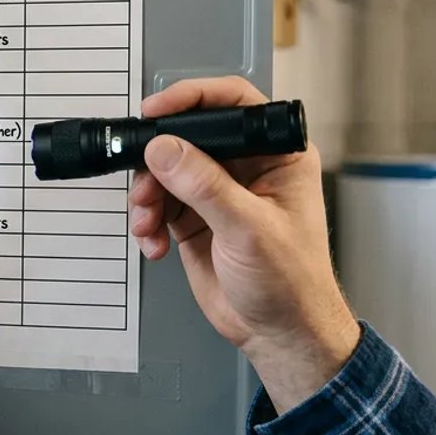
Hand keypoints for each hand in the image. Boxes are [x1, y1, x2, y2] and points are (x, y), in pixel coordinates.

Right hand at [128, 77, 359, 412]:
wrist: (279, 334)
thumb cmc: (291, 283)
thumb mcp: (248, 229)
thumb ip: (203, 185)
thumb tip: (164, 148)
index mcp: (276, 155)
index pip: (232, 103)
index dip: (191, 99)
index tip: (155, 113)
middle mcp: (246, 167)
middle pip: (186, 138)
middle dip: (157, 163)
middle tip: (144, 187)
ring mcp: (217, 193)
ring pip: (164, 171)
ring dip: (147, 197)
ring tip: (147, 225)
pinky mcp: (194, 219)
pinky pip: (157, 204)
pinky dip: (147, 222)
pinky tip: (155, 245)